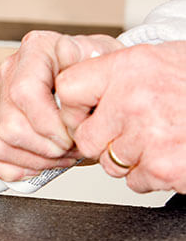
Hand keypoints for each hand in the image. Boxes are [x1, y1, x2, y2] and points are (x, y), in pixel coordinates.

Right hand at [0, 31, 123, 180]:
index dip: (47, 124)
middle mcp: (10, 74)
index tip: (70, 136)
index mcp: (34, 51)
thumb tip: (67, 51)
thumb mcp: (105, 58)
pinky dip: (12, 168)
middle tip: (70, 149)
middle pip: (9, 127)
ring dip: (33, 161)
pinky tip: (37, 162)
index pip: (24, 93)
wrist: (93, 83)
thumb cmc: (97, 72)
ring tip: (59, 156)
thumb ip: (87, 55)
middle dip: (45, 149)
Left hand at [56, 41, 185, 192]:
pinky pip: (134, 181)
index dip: (73, 107)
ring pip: (109, 163)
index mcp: (130, 66)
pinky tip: (172, 154)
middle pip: (85, 137)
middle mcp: (135, 99)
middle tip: (133, 130)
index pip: (68, 89)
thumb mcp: (161, 60)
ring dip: (130, 159)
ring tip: (161, 138)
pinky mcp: (163, 166)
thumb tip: (71, 90)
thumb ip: (117, 73)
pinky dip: (151, 174)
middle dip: (104, 141)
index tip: (86, 112)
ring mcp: (149, 135)